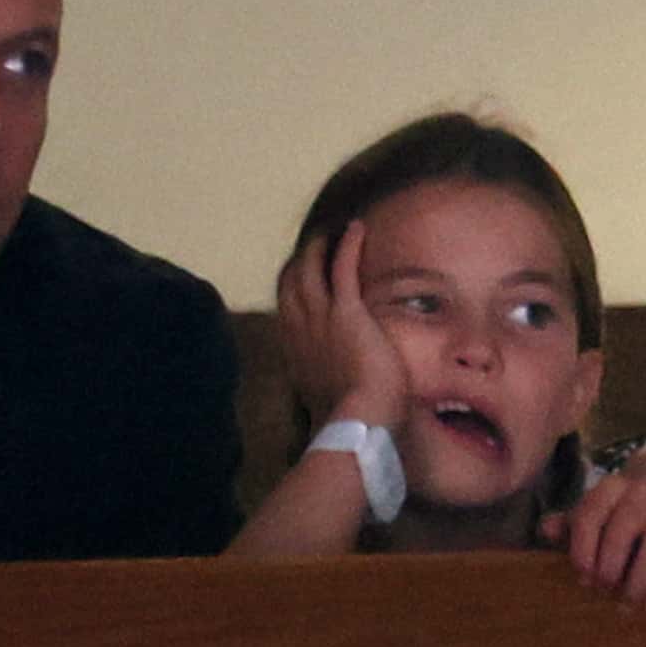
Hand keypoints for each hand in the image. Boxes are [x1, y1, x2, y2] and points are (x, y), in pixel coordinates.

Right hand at [277, 222, 407, 429]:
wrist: (359, 419)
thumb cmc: (349, 419)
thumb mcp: (325, 404)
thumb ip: (324, 391)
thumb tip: (327, 400)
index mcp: (296, 353)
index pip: (286, 312)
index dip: (291, 291)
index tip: (298, 278)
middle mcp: (300, 331)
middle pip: (291, 285)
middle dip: (300, 263)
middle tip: (312, 245)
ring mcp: (321, 318)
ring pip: (312, 270)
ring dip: (320, 248)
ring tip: (330, 232)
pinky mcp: (347, 311)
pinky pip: (343, 267)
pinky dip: (348, 245)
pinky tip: (357, 227)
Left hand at [541, 471, 645, 614]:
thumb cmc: (633, 513)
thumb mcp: (602, 513)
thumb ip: (573, 523)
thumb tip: (545, 530)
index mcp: (614, 487)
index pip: (588, 516)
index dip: (581, 551)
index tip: (583, 578)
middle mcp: (645, 492)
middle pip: (619, 535)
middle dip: (608, 571)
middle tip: (606, 592)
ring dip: (635, 586)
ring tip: (627, 605)